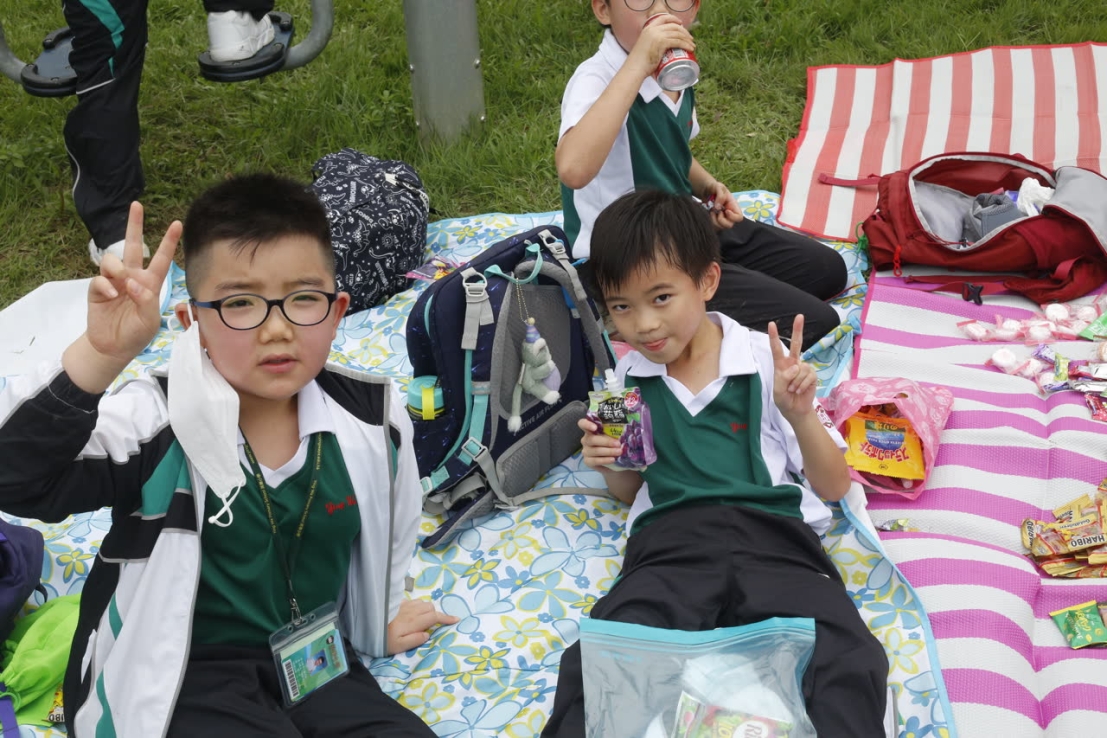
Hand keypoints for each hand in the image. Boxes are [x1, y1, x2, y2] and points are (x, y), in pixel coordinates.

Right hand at [86, 202, 180, 364]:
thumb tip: (132, 282)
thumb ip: (146, 300)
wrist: (113, 347)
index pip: (161, 259)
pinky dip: (105, 285)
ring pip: (112, 259)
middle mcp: (132, 277)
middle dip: (134, 225)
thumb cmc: (136, 334)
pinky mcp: (97, 289)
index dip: (168, 242)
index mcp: (150, 283)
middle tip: (136, 205)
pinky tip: (110, 295)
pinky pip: (99, 279)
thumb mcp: (150, 320)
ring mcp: (114, 282)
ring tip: (119, 284)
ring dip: (116, 266)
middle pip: (133, 246)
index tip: (177, 223)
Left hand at [386, 598, 459, 654]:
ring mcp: (404, 605)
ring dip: (427, 609)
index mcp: (414, 621)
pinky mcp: (397, 603)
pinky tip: (412, 613)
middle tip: (433, 625)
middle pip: (430, 607)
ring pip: (423, 603)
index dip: (446, 618)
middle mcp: (411, 610)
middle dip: (436, 614)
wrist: (365, 624)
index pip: (435, 617)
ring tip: (424, 619)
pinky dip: (418, 606)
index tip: (456, 620)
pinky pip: (413, 601)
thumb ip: (414, 640)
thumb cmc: (381, 638)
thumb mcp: (398, 646)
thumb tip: (428, 634)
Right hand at [578, 418, 620, 469]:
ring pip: (595, 450)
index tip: (595, 427)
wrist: (614, 460)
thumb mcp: (615, 435)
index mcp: (591, 429)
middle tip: (618, 444)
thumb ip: (616, 430)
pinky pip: (595, 460)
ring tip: (619, 452)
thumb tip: (626, 424)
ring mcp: (586, 450)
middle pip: (592, 439)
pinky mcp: (587, 461)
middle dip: (606, 442)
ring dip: (608, 451)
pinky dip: (605, 460)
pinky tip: (612, 459)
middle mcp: (586, 439)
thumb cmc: (614, 443)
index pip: (582, 424)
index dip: (586, 424)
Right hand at [626, 13, 694, 79]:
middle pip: (674, 26)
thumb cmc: (639, 62)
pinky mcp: (662, 43)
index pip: (664, 18)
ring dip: (687, 39)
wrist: (634, 68)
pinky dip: (686, 45)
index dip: (674, 19)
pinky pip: (678, 41)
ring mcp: (657, 35)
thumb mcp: (645, 47)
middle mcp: (653, 29)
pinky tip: (690, 48)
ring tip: (692, 45)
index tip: (681, 24)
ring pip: (677, 33)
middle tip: (689, 38)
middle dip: (684, 31)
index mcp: (648, 28)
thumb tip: (662, 49)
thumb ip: (652, 43)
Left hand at [701, 181, 743, 229]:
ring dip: (714, 221)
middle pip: (729, 225)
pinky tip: (709, 214)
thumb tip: (718, 208)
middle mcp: (729, 215)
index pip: (739, 218)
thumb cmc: (715, 188)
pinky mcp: (715, 220)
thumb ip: (720, 196)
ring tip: (712, 212)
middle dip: (721, 220)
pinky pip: (714, 227)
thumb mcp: (719, 187)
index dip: (733, 217)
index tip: (725, 210)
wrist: (705, 190)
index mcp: (733, 207)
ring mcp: (722, 218)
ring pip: (721, 228)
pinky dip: (710, 221)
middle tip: (717, 212)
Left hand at [768, 315, 816, 421]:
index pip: (776, 349)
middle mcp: (793, 363)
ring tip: (792, 390)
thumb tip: (796, 367)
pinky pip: (808, 376)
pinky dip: (803, 385)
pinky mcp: (812, 375)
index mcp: (781, 365)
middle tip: (800, 315)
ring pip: (801, 369)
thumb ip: (783, 378)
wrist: (796, 410)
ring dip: (796, 382)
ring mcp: (803, 368)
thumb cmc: (783, 399)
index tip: (771, 324)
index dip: (774, 337)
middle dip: (798, 330)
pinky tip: (800, 390)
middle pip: (796, 344)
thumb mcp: (778, 390)